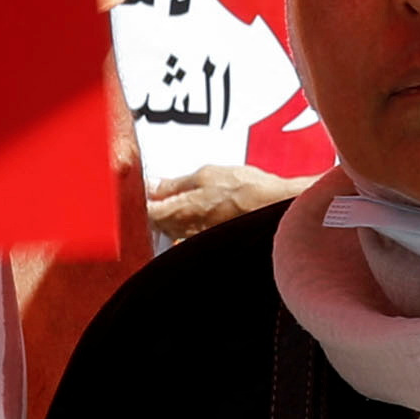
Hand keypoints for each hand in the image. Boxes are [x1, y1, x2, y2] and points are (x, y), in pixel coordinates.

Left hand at [146, 157, 306, 246]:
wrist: (278, 206)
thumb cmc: (248, 189)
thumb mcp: (207, 174)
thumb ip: (176, 183)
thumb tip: (154, 186)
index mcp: (179, 211)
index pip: (146, 211)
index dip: (142, 199)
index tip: (143, 189)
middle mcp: (185, 232)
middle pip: (157, 223)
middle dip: (157, 208)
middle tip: (164, 191)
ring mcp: (198, 241)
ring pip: (172, 232)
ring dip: (172, 218)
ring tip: (186, 201)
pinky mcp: (211, 244)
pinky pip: (189, 239)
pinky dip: (188, 228)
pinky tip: (200, 216)